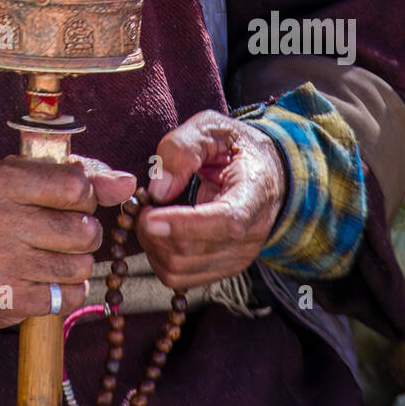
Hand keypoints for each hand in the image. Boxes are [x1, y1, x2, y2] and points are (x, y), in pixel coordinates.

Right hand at [0, 155, 135, 328]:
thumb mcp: (37, 182)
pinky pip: (69, 296)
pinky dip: (69, 291)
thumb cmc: (12, 214)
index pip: (76, 186)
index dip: (86, 196)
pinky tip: (47, 280)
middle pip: (84, 230)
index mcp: (1, 179)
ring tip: (54, 256)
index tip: (72, 201)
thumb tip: (128, 183)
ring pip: (81, 266)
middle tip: (65, 233)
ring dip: (78, 264)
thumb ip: (87, 178)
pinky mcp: (6, 298)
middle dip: (86, 233)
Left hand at [136, 111, 286, 288]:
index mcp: (255, 193)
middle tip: (141, 203)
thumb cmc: (233, 147)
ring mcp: (238, 256)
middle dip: (152, 229)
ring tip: (149, 215)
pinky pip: (179, 277)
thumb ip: (182, 149)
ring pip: (179, 269)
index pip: (225, 221)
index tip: (149, 217)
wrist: (263, 171)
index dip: (184, 224)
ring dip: (151, 245)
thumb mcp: (210, 128)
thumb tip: (159, 190)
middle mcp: (251, 233)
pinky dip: (157, 257)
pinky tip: (158, 232)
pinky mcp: (222, 268)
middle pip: (191, 250)